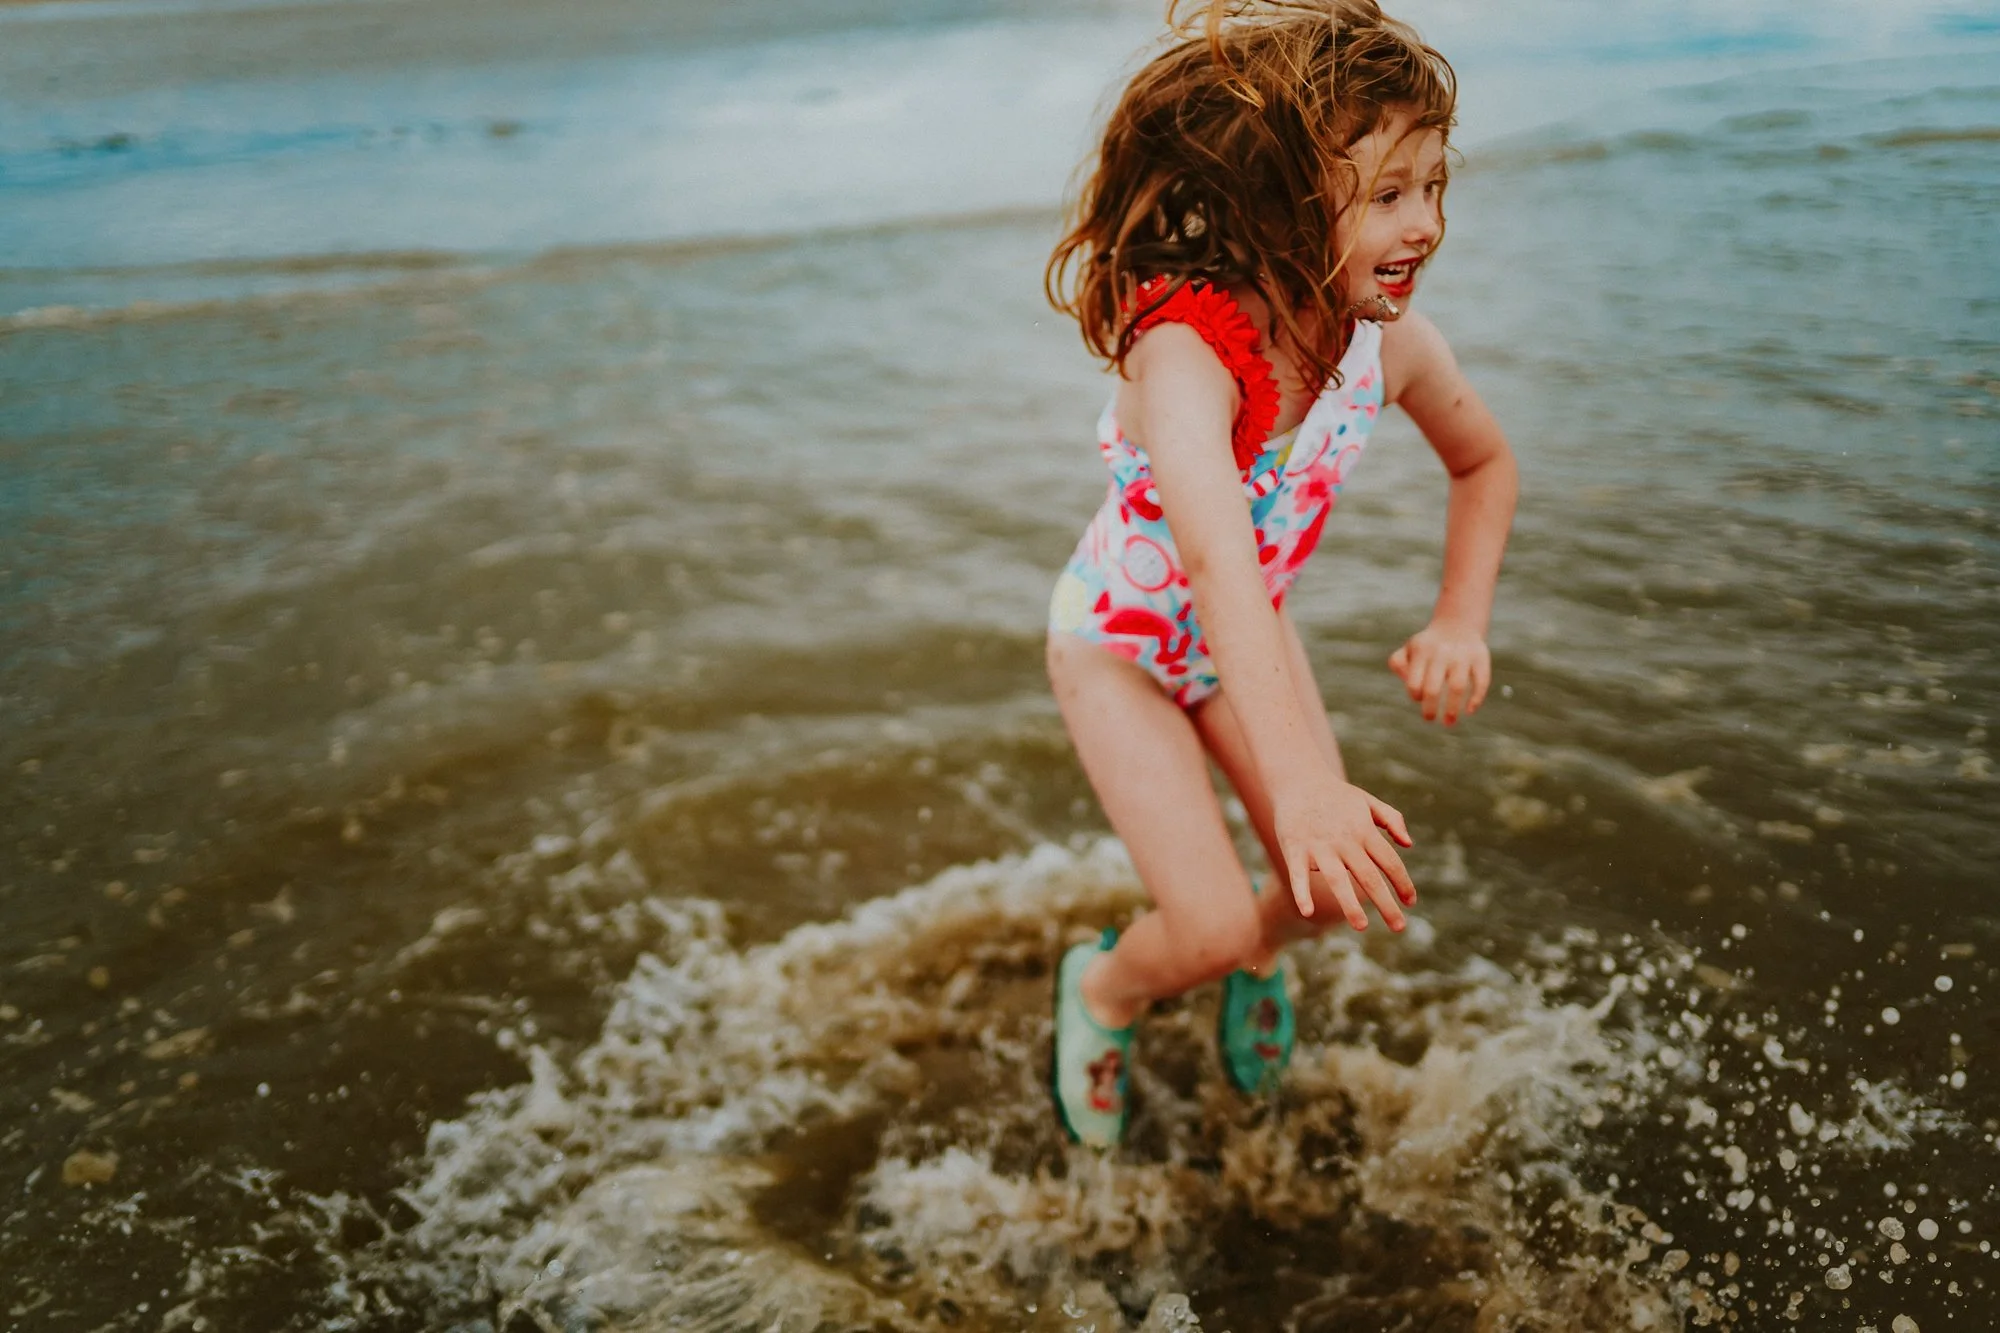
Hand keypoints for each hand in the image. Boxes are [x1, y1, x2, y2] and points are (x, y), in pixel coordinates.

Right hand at [1273, 774, 1415, 931]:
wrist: (1298, 779)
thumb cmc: (1336, 795)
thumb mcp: (1367, 801)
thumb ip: (1391, 819)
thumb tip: (1409, 844)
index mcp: (1364, 831)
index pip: (1390, 862)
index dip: (1403, 883)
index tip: (1411, 902)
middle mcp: (1345, 840)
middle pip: (1369, 876)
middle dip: (1386, 904)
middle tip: (1399, 927)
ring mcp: (1319, 846)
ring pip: (1337, 879)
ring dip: (1350, 904)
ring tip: (1361, 927)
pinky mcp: (1294, 849)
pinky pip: (1299, 874)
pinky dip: (1302, 892)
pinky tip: (1308, 912)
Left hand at [1388, 621, 1491, 724]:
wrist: (1457, 624)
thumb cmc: (1427, 646)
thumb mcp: (1408, 649)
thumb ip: (1398, 663)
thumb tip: (1407, 682)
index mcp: (1421, 651)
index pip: (1414, 682)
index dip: (1416, 695)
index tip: (1419, 699)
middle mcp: (1442, 652)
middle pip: (1433, 688)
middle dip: (1430, 708)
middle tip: (1430, 718)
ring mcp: (1462, 655)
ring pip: (1458, 687)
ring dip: (1453, 709)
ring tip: (1449, 722)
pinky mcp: (1481, 657)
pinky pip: (1481, 681)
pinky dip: (1476, 698)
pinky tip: (1469, 711)